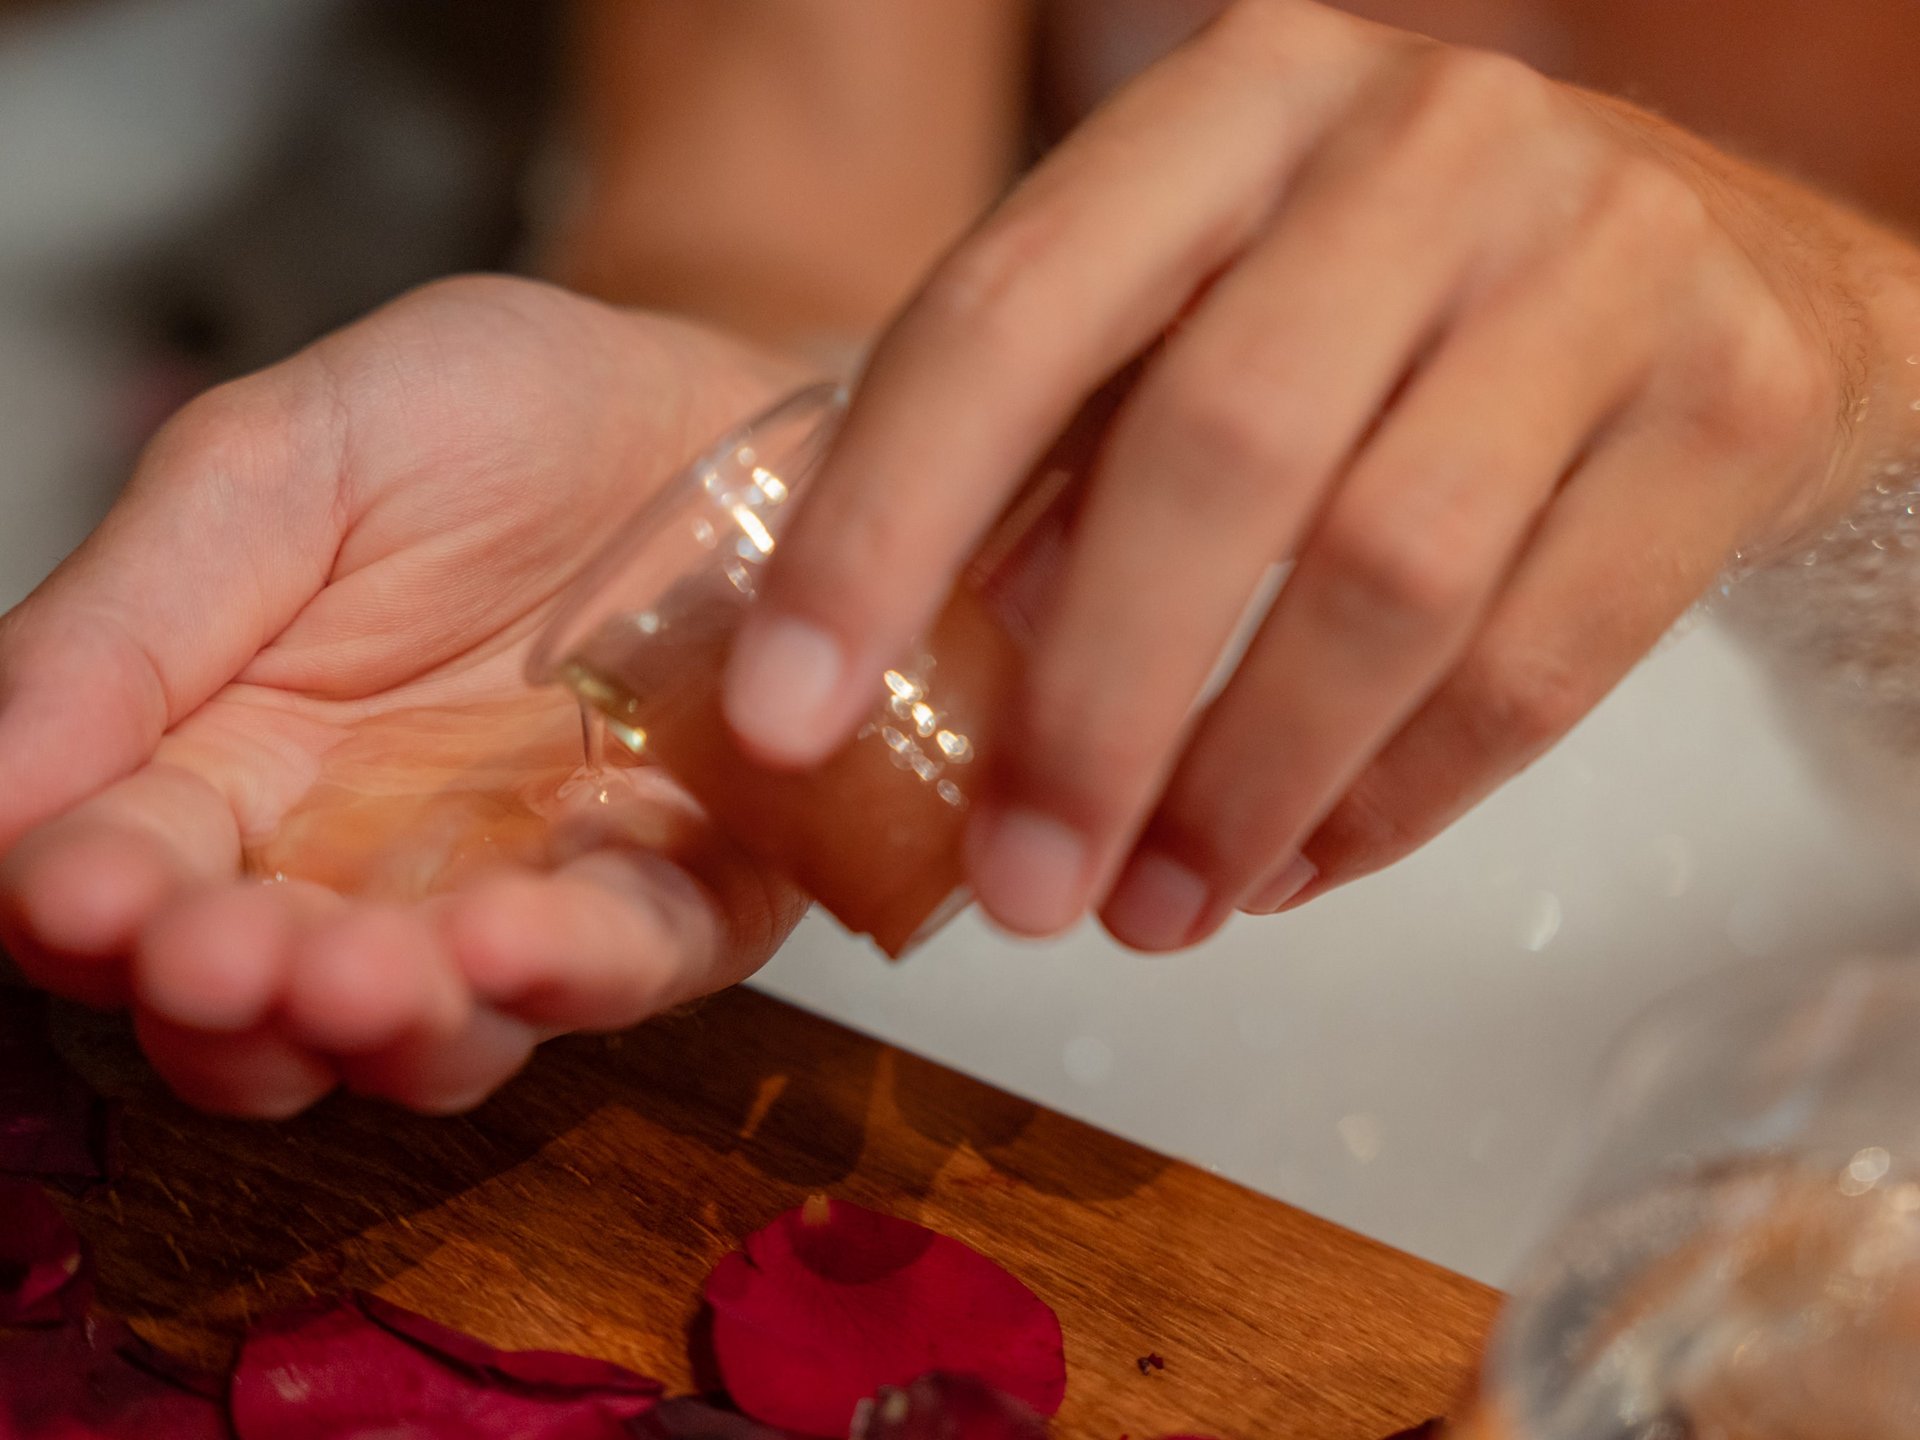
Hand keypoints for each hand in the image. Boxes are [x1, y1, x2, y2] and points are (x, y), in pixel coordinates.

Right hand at [0, 278, 809, 1115]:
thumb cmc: (488, 421)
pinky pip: (626, 964)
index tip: (77, 894)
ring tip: (365, 977)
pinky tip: (515, 942)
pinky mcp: (677, 897)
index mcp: (229, 768)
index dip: (81, 904)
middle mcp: (360, 871)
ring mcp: (520, 899)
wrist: (703, 410)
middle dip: (228, 998)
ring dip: (387, 1024)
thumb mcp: (283, 466)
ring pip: (428, 1030)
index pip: (116, 879)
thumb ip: (135, 615)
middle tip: (218, 960)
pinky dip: (571, 972)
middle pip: (255, 1003)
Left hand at [723, 0, 1916, 948]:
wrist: (1733, 251)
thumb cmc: (1401, 294)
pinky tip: (1298, 864)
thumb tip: (941, 652)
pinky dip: (1398, 796)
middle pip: (1219, 454)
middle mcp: (1423, 148)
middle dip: (1093, 709)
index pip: (1012, 314)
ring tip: (1154, 910)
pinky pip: (1545, 659)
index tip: (788, 716)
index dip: (884, 526)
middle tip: (1019, 891)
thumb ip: (1074, 437)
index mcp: (1235, 103)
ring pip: (1391, 575)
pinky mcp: (1735, 401)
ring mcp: (1604, 261)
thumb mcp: (1212, 303)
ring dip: (1246, 782)